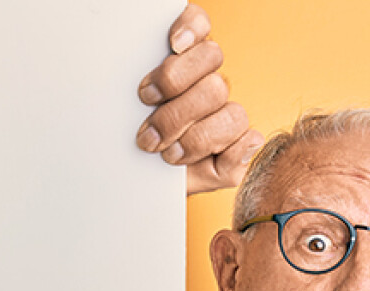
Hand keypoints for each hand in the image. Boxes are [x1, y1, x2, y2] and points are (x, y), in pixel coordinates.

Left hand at [136, 4, 262, 194]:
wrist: (140, 185)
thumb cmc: (132, 149)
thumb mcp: (120, 123)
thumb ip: (127, 102)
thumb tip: (141, 85)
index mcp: (181, 62)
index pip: (199, 25)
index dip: (192, 29)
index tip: (173, 45)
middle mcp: (207, 82)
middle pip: (213, 72)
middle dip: (177, 105)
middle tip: (149, 130)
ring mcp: (226, 115)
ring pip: (230, 111)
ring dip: (196, 136)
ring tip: (167, 152)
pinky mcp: (239, 148)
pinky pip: (249, 142)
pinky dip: (232, 152)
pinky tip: (211, 158)